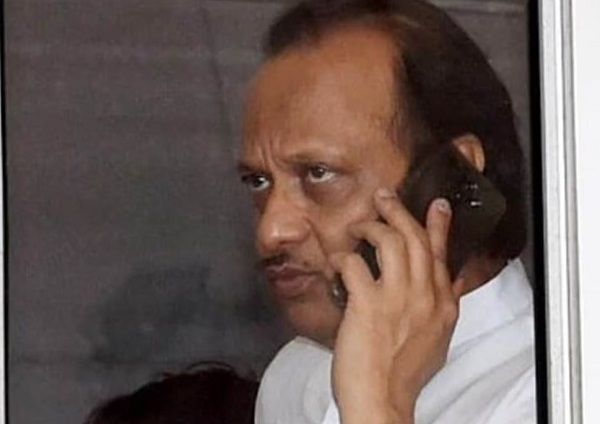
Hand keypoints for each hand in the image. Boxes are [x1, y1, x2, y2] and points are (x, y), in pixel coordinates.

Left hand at [330, 188, 463, 423]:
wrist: (382, 399)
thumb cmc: (403, 374)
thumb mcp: (437, 339)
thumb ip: (442, 308)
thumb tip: (447, 284)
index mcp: (443, 306)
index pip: (441, 255)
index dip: (438, 226)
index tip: (437, 205)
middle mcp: (424, 296)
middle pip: (415, 239)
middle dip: (399, 211)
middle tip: (384, 196)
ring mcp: (397, 298)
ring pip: (389, 242)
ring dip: (371, 226)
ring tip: (360, 224)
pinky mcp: (367, 304)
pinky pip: (354, 264)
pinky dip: (342, 258)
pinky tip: (336, 261)